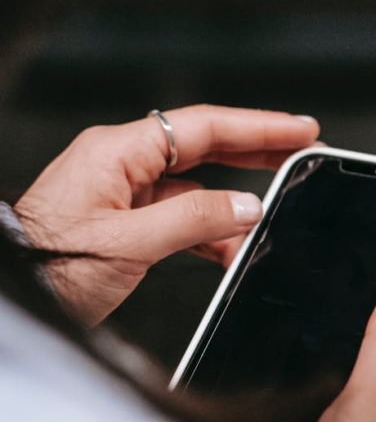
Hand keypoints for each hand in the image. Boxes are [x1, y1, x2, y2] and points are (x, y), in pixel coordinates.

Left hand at [14, 105, 320, 325]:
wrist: (14, 294)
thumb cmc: (47, 265)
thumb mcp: (129, 244)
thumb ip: (194, 220)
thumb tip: (246, 206)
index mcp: (118, 152)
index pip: (204, 127)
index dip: (259, 127)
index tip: (299, 129)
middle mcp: (121, 163)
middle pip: (204, 147)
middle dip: (256, 152)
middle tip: (301, 153)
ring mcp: (122, 191)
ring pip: (195, 186)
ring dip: (233, 203)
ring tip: (272, 216)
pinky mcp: (124, 221)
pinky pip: (179, 215)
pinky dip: (209, 230)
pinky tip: (231, 248)